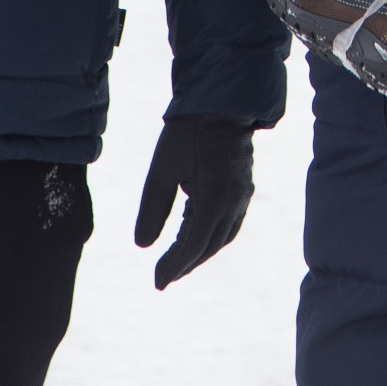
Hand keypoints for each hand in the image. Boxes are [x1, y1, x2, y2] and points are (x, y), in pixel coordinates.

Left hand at [133, 115, 254, 288]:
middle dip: (185, 265)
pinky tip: (195, 235)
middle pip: (209, 247)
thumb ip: (152, 209)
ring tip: (177, 262)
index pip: (192, 247)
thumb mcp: (162, 169)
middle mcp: (233, 203)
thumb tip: (142, 246)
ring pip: (222, 238)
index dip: (173, 267)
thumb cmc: (188, 132)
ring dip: (200, 253)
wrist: (223, 102)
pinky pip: (230, 223)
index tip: (157, 283)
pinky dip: (211, 236)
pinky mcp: (243, 187)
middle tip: (163, 278)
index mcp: (214, 201)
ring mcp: (242, 196)